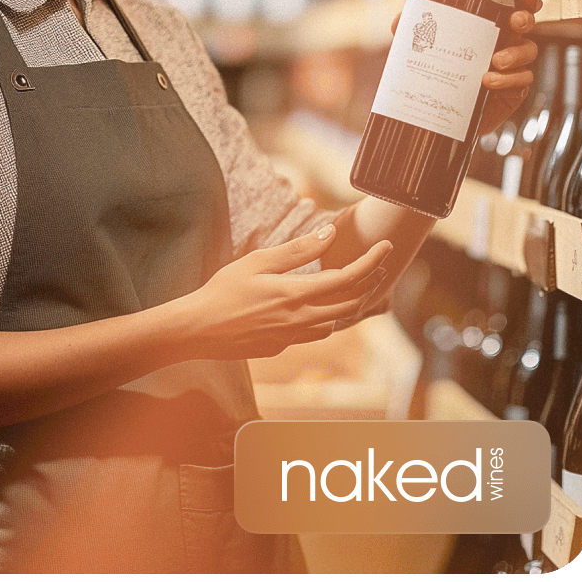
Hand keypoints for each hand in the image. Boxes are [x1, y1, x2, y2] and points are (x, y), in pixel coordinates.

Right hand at [170, 225, 393, 359]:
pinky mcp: (279, 348)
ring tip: (352, 286)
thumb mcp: (258, 262)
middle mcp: (299, 320)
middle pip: (351, 304)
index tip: (386, 247)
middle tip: (376, 266)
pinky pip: (312, 334)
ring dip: (347, 306)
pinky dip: (323, 319)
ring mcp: (290, 338)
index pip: (348, 279)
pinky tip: (315, 308)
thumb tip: (329, 234)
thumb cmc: (222, 291)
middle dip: (369, 284)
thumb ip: (297, 250)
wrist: (195, 330)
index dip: (372, 262)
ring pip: (334, 324)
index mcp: (295, 295)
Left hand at [390, 0, 541, 137]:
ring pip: (529, 51)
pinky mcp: (515, 89)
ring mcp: (513, 66)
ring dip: (515, 54)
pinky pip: (524, 79)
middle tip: (514, 22)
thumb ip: (413, 34)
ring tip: (496, 61)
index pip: (514, 5)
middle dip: (525, 18)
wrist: (445, 119)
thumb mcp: (425, 52)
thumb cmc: (442, 78)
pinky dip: (509, 79)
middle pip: (528, 22)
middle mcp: (505, 42)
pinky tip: (490, 82)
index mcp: (489, 26)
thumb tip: (400, 20)